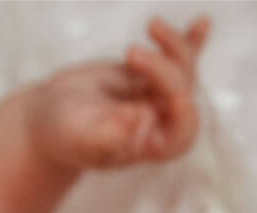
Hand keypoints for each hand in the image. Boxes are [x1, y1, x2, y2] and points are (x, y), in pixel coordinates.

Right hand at [30, 16, 209, 170]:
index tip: (170, 97)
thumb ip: (108, 134)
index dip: (183, 115)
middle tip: (130, 53)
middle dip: (164, 70)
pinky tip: (203, 21)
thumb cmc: (63, 133)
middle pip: (183, 95)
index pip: (181, 135)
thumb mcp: (80, 135)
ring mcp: (157, 97)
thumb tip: (141, 118)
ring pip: (183, 72)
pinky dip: (192, 40)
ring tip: (153, 26)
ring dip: (174, 46)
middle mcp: (160, 123)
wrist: (52, 115)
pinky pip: (176, 57)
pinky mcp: (149, 74)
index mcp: (149, 146)